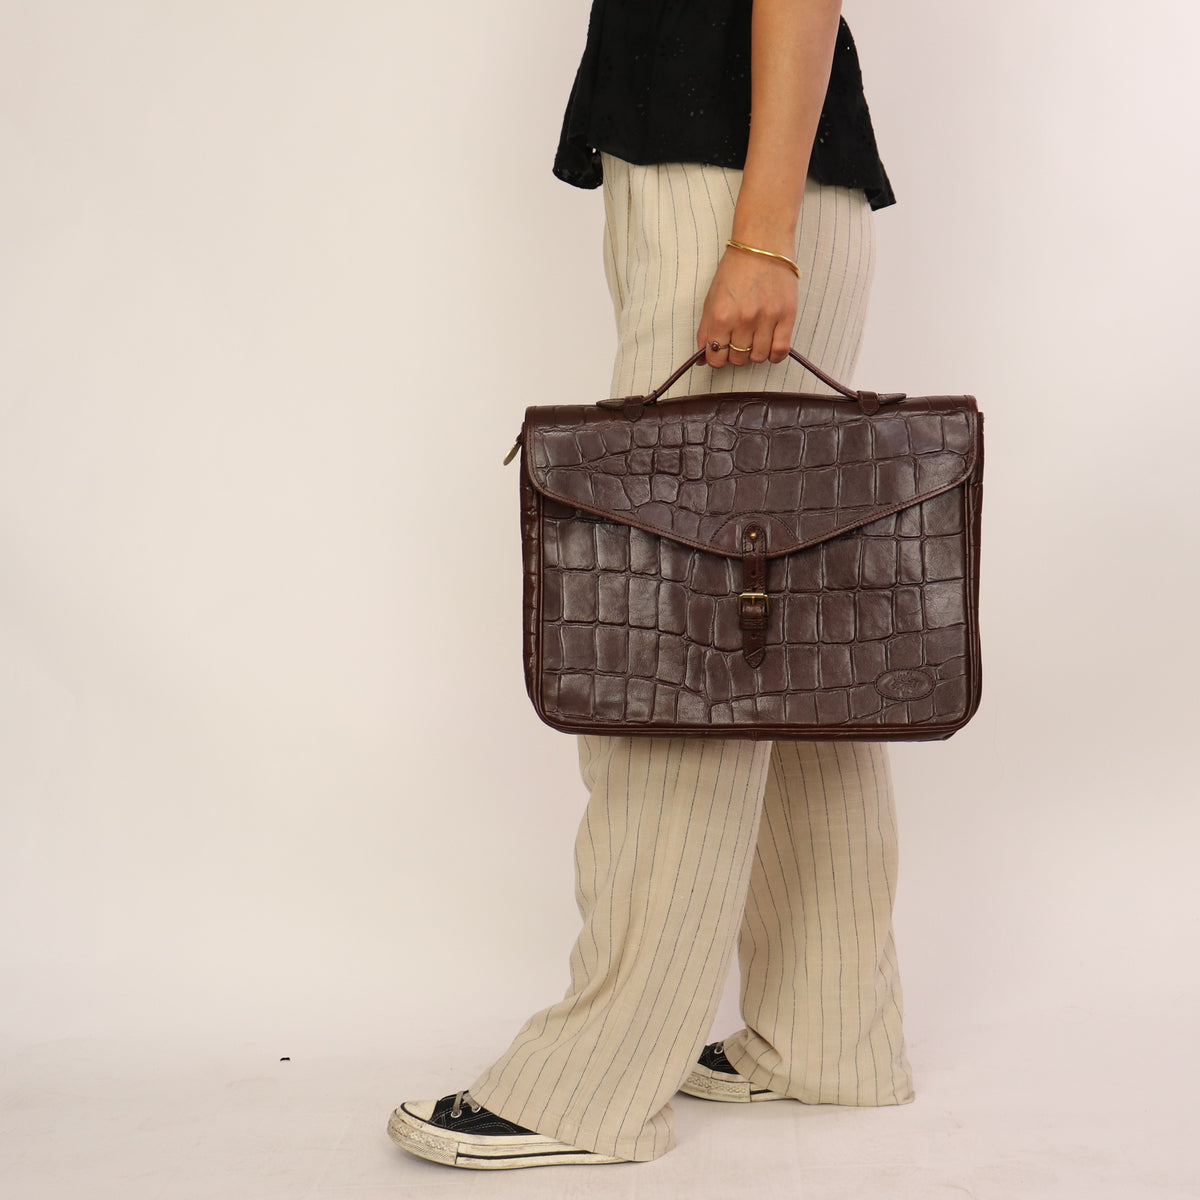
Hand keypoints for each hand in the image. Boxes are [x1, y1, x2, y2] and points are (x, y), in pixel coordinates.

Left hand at [697, 247, 798, 368]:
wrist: (762, 243)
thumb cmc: (735, 269)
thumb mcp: (711, 299)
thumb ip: (705, 331)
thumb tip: (702, 360)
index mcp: (721, 315)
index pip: (716, 358)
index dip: (717, 359)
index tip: (721, 352)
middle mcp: (743, 319)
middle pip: (737, 359)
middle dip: (736, 354)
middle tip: (739, 339)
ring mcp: (766, 318)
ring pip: (758, 357)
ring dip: (755, 353)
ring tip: (755, 338)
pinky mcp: (787, 315)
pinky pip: (780, 350)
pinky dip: (774, 355)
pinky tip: (770, 345)